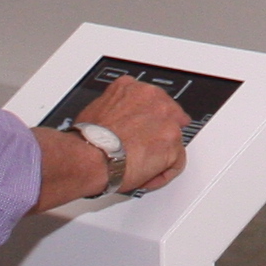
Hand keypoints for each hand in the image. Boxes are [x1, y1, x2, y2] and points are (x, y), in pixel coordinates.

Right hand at [79, 75, 190, 196]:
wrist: (91, 157)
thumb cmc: (89, 138)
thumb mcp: (98, 106)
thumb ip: (116, 107)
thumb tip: (116, 118)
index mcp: (135, 88)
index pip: (152, 99)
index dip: (148, 117)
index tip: (142, 127)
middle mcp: (155, 101)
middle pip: (170, 116)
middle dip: (158, 133)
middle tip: (142, 149)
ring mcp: (168, 123)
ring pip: (174, 141)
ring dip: (160, 156)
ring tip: (139, 168)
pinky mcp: (173, 147)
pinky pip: (176, 163)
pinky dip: (163, 173)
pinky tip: (147, 177)